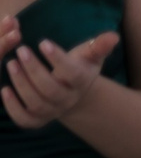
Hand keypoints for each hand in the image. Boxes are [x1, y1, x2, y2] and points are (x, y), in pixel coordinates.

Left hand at [0, 19, 118, 129]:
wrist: (74, 94)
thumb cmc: (80, 67)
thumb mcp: (90, 55)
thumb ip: (99, 45)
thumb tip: (114, 36)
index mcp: (81, 81)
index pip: (71, 72)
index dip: (57, 59)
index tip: (42, 42)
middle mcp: (67, 100)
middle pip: (50, 89)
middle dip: (34, 70)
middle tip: (21, 50)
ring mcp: (52, 112)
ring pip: (36, 103)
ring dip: (21, 84)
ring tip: (11, 63)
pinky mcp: (37, 121)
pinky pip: (24, 119)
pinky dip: (12, 107)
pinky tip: (4, 90)